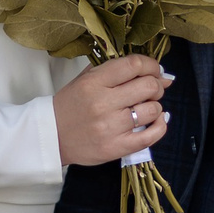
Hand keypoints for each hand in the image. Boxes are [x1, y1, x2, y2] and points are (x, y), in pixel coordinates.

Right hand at [53, 55, 170, 166]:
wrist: (51, 136)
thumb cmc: (71, 105)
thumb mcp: (85, 79)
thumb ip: (117, 71)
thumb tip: (162, 75)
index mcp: (94, 82)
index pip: (134, 65)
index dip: (152, 65)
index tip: (154, 70)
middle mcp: (102, 103)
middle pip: (148, 86)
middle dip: (156, 86)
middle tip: (150, 90)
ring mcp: (110, 127)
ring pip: (153, 110)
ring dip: (155, 106)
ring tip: (145, 108)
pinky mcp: (116, 147)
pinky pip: (151, 136)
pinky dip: (160, 126)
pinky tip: (156, 121)